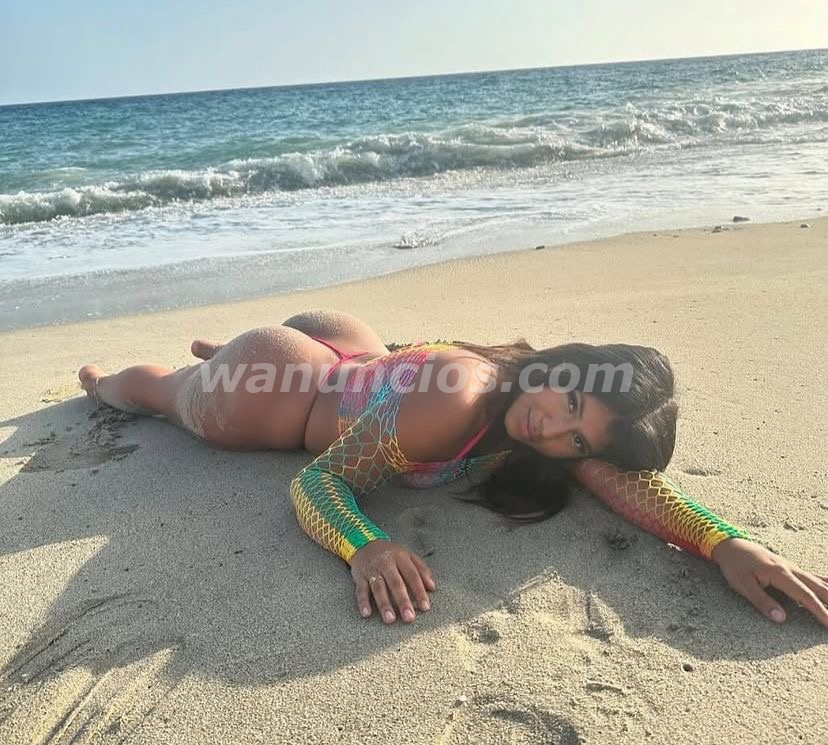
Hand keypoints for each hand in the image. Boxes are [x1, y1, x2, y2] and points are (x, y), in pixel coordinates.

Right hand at [350, 540, 435, 623]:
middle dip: (403, 601)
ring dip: (384, 604)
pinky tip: (366, 613)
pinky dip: (363, 602)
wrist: (364, 544)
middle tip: (409, 617)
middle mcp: (386, 563)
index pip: (413, 576)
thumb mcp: (408, 556)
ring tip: (390, 619)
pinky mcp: (360, 576)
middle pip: (396, 583)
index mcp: (401, 558)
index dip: (419, 592)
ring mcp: (372, 570)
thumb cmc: (390, 553)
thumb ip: (422, 570)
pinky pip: (361, 590)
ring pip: (378, 588)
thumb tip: (432, 587)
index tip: (425, 607)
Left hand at [712, 538, 827, 626]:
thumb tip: (781, 619)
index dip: (819, 610)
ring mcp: (792, 566)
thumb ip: (762, 601)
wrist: (730, 544)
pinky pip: (812, 576)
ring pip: (818, 581)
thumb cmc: (734, 565)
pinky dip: (825, 582)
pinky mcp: (790, 567)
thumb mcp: (742, 584)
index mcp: (780, 573)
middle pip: (818, 587)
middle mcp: (790, 568)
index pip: (805, 595)